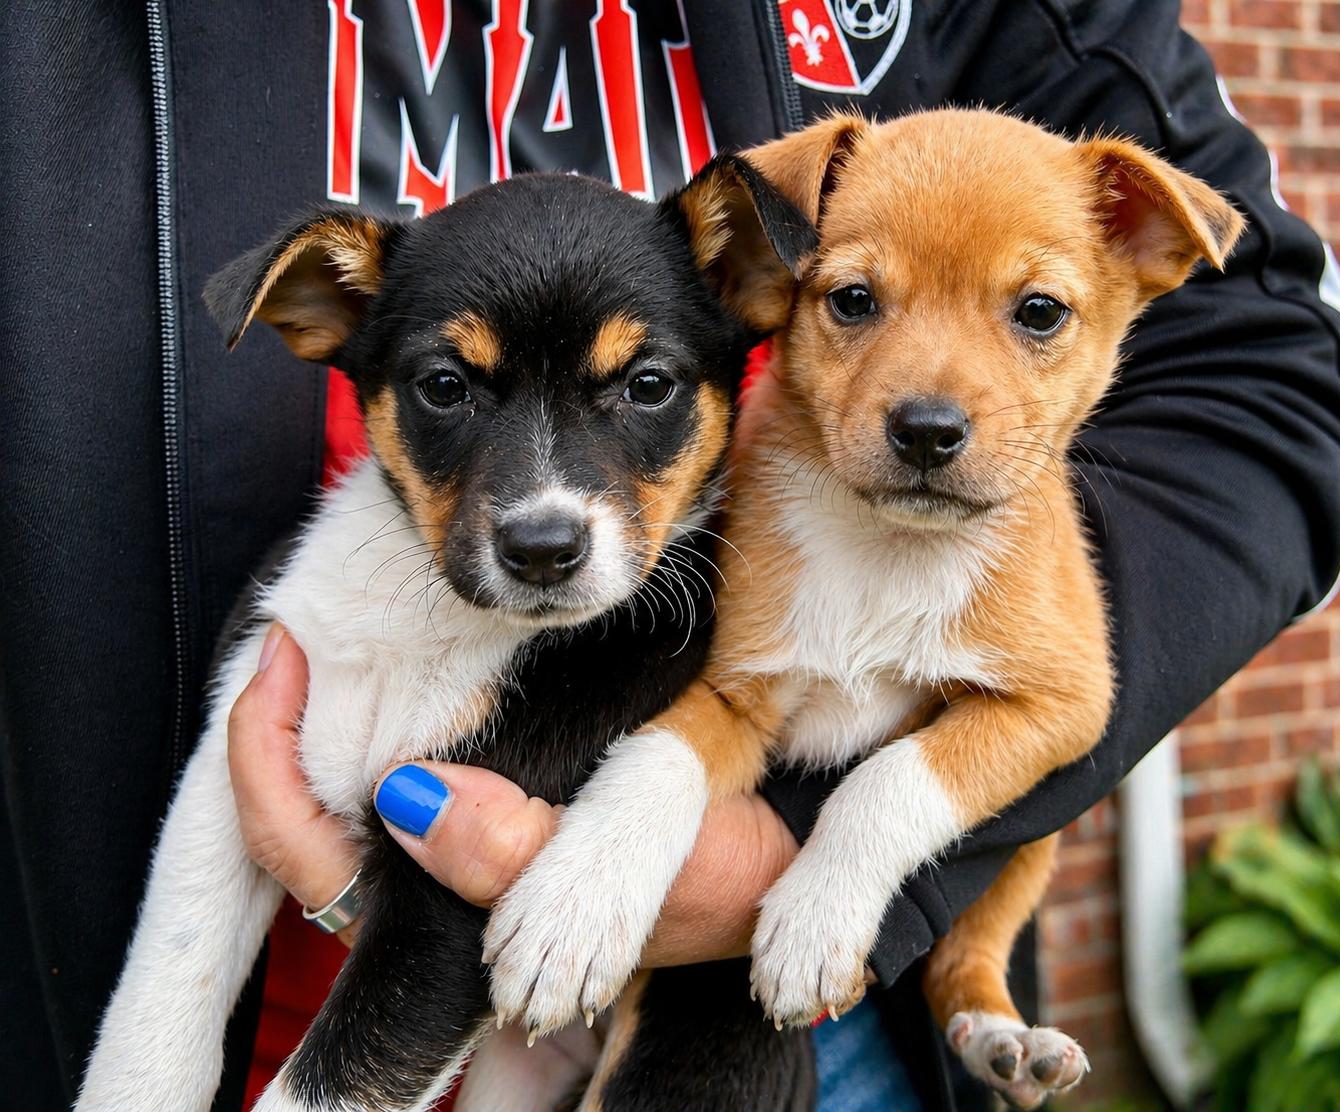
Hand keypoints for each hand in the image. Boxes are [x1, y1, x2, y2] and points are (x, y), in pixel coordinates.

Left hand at [227, 624, 798, 963]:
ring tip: (341, 625)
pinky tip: (415, 648)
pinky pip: (395, 760)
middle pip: (299, 812)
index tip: (281, 649)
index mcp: (441, 912)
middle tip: (297, 620)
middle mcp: (427, 884)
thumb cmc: (711, 875)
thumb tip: (404, 802)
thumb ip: (524, 850)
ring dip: (327, 708)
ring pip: (340, 787)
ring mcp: (449, 850)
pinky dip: (383, 705)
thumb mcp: (640, 859)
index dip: (263, 757)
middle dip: (281, 717)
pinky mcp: (484, 812)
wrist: (762, 870)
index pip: (295, 845)